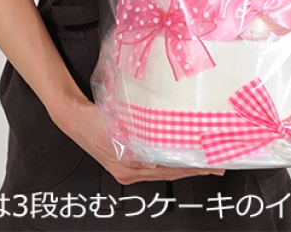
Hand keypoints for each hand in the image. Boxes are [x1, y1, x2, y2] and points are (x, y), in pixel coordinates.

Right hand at [59, 98, 224, 184]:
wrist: (74, 117)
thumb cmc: (95, 117)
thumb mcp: (118, 124)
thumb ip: (137, 133)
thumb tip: (163, 136)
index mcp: (129, 163)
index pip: (168, 167)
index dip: (191, 166)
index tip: (210, 163)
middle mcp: (130, 171)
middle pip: (169, 172)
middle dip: (193, 169)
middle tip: (217, 166)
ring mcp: (128, 170)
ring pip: (163, 170)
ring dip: (184, 166)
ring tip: (205, 163)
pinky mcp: (126, 163)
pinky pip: (154, 166)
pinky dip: (169, 162)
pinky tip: (180, 157)